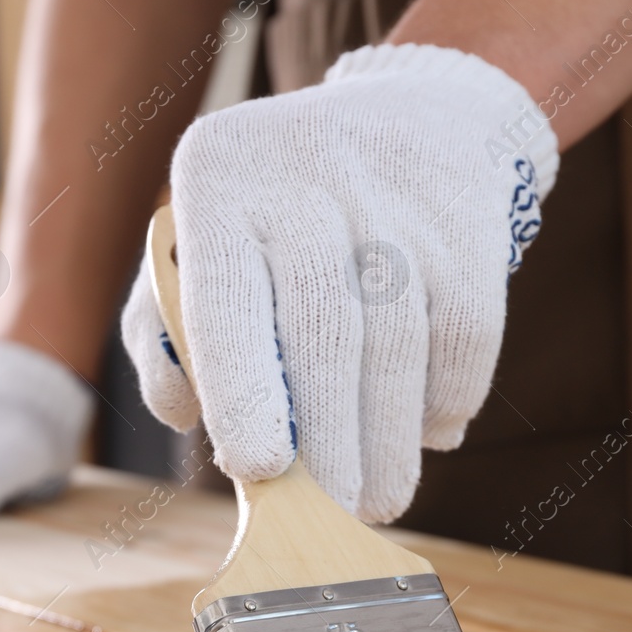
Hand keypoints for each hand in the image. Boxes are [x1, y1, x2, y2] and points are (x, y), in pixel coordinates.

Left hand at [121, 43, 556, 522]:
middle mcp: (305, 175)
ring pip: (400, 344)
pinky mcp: (469, 219)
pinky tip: (428, 435)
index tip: (257, 468)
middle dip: (330, 443)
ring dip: (390, 441)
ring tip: (377, 500)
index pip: (226, 296)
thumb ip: (162, 333)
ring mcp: (395, 193)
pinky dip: (447, 397)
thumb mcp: (194, 246)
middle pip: (325, 333)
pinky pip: (465, 334)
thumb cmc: (270, 217)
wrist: (406, 119)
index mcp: (217, 179)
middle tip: (329, 512)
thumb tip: (186, 416)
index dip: (242, 389)